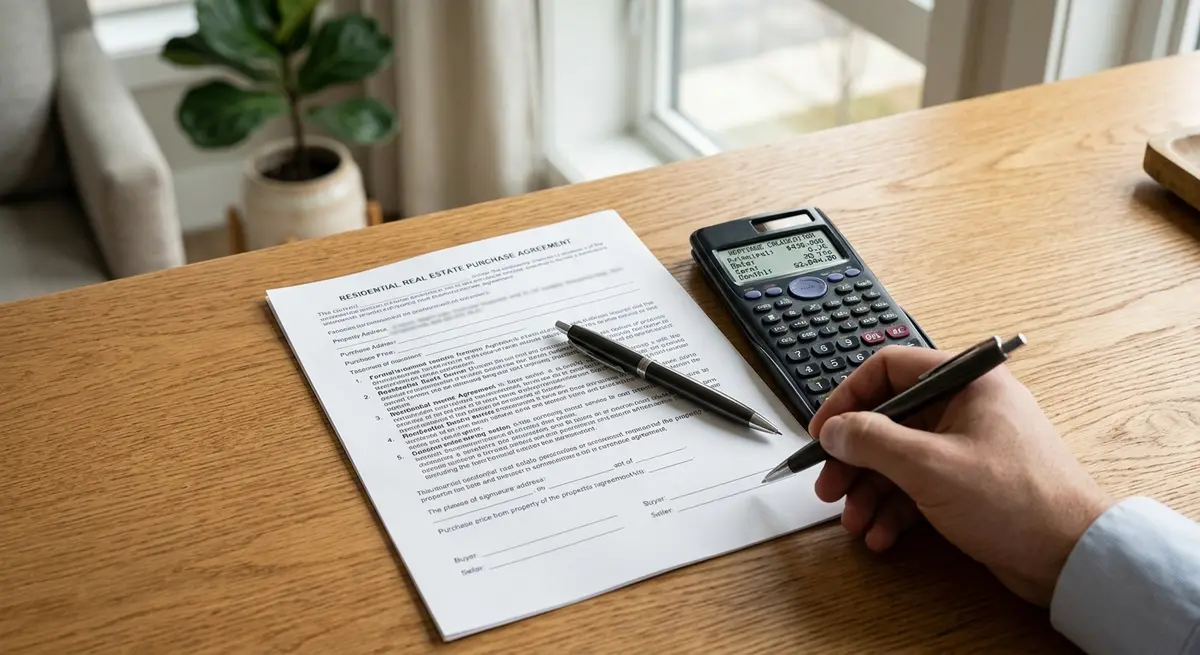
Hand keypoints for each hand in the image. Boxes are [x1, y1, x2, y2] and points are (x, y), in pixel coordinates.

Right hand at [809, 345, 1112, 606]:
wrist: (1071, 557)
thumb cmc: (1015, 500)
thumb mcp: (930, 465)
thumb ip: (873, 441)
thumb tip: (833, 429)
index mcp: (965, 382)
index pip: (889, 369)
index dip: (848, 398)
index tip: (822, 432)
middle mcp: (966, 407)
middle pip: (888, 419)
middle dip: (854, 459)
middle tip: (828, 487)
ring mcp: (967, 445)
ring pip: (899, 458)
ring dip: (870, 491)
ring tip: (854, 522)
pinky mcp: (969, 482)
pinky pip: (918, 485)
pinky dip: (895, 509)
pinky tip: (881, 535)